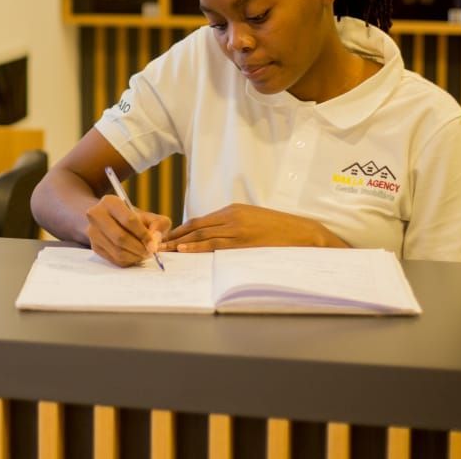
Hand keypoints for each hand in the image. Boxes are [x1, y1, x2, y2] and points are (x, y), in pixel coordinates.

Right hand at [85, 194, 171, 266]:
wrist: (113, 221)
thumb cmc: (134, 218)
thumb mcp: (149, 216)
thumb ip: (158, 225)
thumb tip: (154, 241)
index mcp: (110, 202)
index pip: (129, 220)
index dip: (143, 234)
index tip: (153, 244)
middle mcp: (96, 215)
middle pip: (120, 237)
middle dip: (139, 248)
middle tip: (150, 252)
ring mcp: (92, 232)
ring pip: (117, 250)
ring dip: (134, 256)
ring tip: (144, 254)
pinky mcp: (94, 246)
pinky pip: (113, 259)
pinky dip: (128, 260)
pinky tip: (135, 256)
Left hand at [160, 203, 347, 252]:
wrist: (304, 234)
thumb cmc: (280, 231)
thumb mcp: (253, 221)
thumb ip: (233, 226)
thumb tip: (213, 238)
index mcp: (233, 211)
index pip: (199, 220)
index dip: (180, 229)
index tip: (166, 237)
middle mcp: (232, 217)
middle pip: (195, 226)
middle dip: (174, 236)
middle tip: (156, 244)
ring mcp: (237, 229)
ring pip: (202, 235)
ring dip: (180, 243)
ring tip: (163, 250)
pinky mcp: (244, 242)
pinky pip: (215, 245)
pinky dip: (197, 247)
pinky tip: (184, 250)